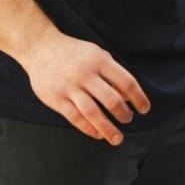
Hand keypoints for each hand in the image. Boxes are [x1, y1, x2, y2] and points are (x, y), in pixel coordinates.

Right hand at [18, 29, 150, 144]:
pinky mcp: (56, 98)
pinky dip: (89, 129)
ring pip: (92, 113)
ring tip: (117, 138)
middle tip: (128, 120)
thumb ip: (113, 75)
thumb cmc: (74, 52)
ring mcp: (69, 87)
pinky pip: (75, 117)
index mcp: (99, 60)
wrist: (40, 47)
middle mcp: (85, 73)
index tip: (145, 109)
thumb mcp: (96, 55)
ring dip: (108, 128)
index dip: (139, 97)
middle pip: (111, 99)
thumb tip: (129, 98)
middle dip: (123, 114)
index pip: (126, 82)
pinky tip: (98, 134)